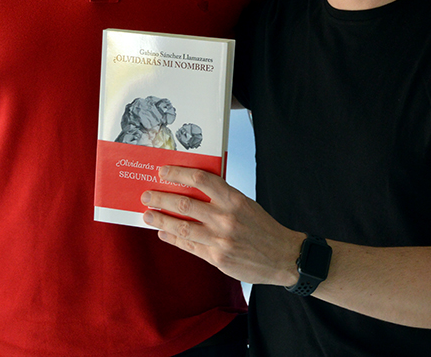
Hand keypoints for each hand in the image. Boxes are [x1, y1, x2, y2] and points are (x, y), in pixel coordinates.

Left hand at [141, 165, 302, 286]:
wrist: (283, 256)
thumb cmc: (263, 227)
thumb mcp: (246, 204)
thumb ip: (221, 197)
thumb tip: (192, 190)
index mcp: (234, 199)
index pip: (200, 180)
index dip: (178, 174)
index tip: (163, 172)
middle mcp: (226, 218)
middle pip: (185, 204)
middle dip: (161, 198)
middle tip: (147, 195)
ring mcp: (220, 240)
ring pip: (182, 227)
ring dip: (161, 220)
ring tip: (148, 214)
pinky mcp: (218, 258)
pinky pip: (189, 246)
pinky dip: (173, 238)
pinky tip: (164, 233)